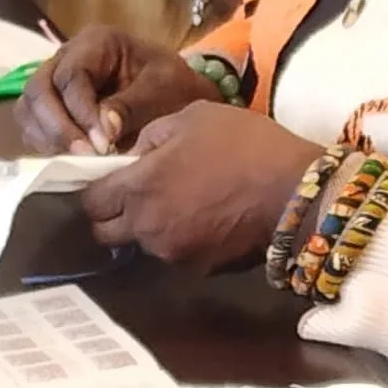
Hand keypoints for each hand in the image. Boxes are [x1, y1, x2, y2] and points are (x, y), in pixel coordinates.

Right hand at [17, 25, 220, 154]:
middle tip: (84, 155)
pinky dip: (45, 146)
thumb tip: (102, 129)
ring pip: (28, 109)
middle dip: (57, 126)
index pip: (72, 75)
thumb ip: (133, 105)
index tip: (103, 143)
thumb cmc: (173, 86)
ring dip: (47, 138)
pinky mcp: (51, 109)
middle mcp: (67, 58)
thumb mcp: (164, 89)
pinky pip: (33, 127)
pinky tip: (70, 161)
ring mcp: (54, 83)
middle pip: (39, 90)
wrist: (178, 98)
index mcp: (96, 42)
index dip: (81, 111)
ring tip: (77, 161)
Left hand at [81, 102, 319, 271]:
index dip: (97, 189)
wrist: (295, 192)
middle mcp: (147, 227)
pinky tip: (209, 220)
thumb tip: (135, 155)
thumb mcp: (196, 117)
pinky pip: (177, 254)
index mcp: (140, 187)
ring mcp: (172, 254)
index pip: (91, 201)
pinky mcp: (198, 270)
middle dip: (114, 215)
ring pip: (143, 244)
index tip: (112, 179)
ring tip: (185, 204)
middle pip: (105, 232)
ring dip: (152, 227)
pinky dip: (184, 240)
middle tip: (141, 195)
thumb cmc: (246, 146)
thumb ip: (152, 134)